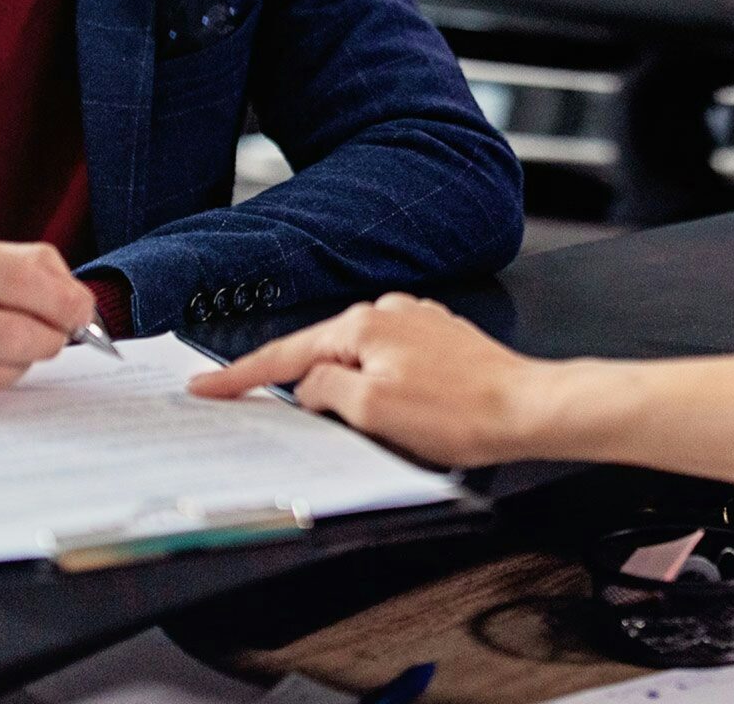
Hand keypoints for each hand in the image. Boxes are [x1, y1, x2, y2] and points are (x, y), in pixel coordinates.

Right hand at [188, 294, 548, 467]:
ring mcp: (417, 323)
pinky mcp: (440, 340)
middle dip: (292, 381)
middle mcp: (389, 314)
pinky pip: (388, 360)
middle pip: (321, 352)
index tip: (207, 386)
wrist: (527, 408)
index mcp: (363, 326)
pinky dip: (374, 382)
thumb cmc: (459, 412)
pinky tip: (384, 405)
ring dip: (342, 386)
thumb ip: (325, 391)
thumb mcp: (371, 411)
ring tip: (339, 420)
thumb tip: (309, 386)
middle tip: (255, 404)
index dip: (241, 375)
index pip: (286, 355)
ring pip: (357, 357)